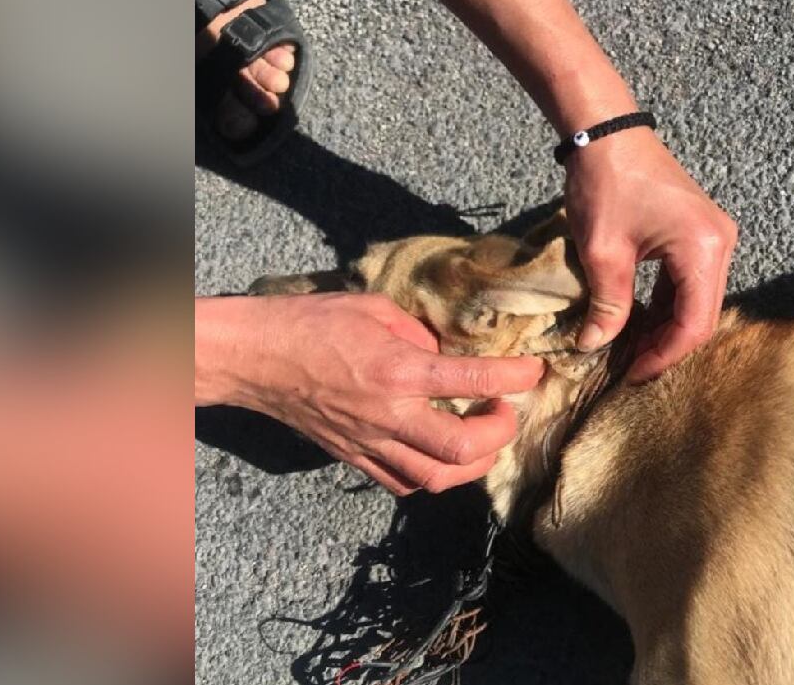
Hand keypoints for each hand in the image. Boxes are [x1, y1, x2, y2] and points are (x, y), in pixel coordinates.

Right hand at [196, 294, 543, 494]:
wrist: (259, 358)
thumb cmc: (314, 323)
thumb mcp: (377, 310)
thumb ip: (422, 335)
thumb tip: (450, 354)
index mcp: (398, 370)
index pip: (473, 380)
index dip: (514, 377)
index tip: (534, 371)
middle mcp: (389, 415)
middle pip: (462, 450)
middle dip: (499, 435)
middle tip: (506, 412)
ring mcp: (371, 443)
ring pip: (437, 478)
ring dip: (473, 464)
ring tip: (483, 440)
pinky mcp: (355, 457)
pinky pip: (404, 483)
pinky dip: (434, 475)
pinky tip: (441, 454)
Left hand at [563, 127, 737, 381]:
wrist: (607, 132)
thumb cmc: (606, 183)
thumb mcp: (602, 251)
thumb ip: (607, 304)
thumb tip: (594, 346)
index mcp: (704, 248)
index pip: (694, 323)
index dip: (664, 355)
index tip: (632, 376)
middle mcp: (721, 244)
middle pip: (702, 316)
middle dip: (667, 346)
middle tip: (630, 369)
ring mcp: (715, 238)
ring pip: (697, 302)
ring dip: (667, 328)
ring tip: (631, 351)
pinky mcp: (701, 235)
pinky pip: (690, 283)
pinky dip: (667, 305)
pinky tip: (640, 322)